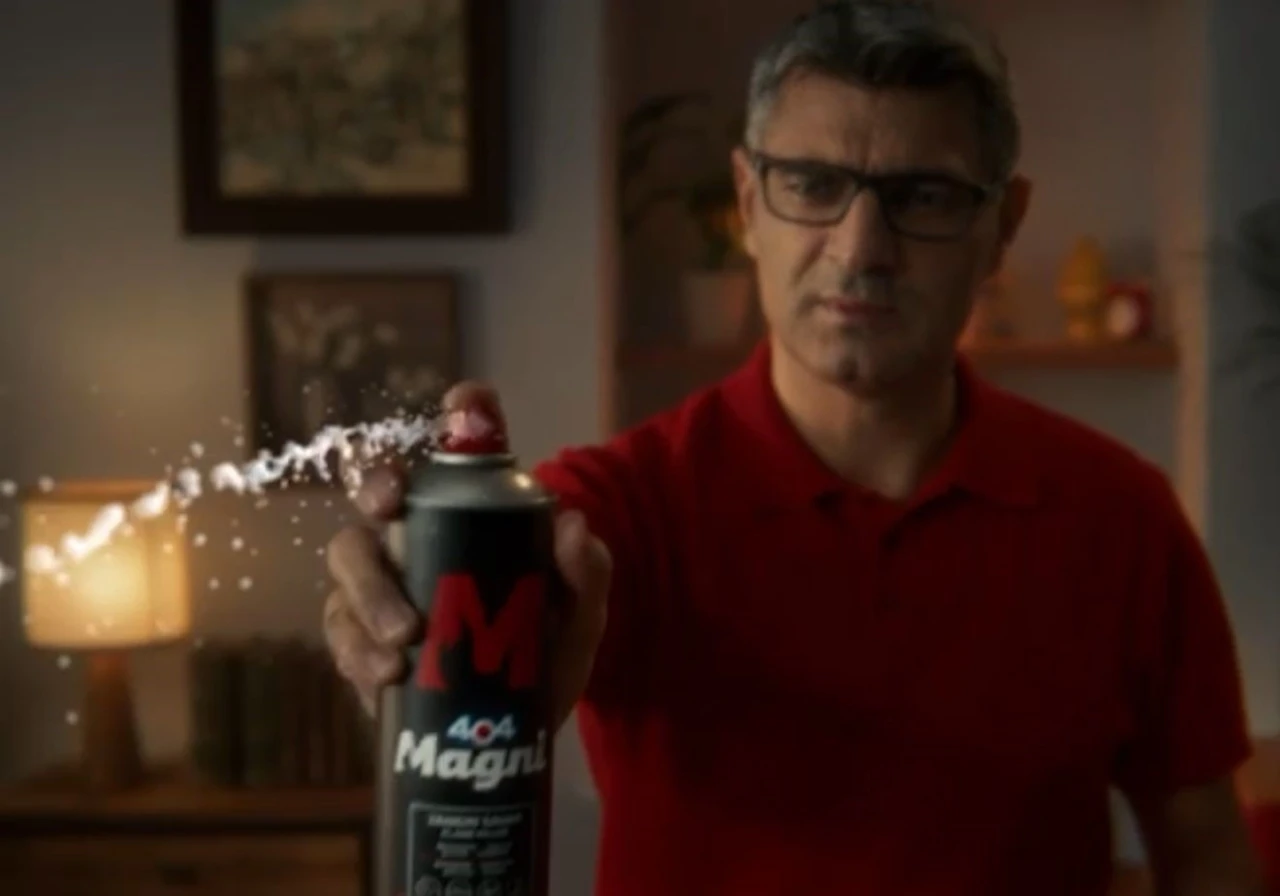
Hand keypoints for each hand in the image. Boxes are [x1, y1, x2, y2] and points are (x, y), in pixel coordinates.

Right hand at [322, 382, 611, 734]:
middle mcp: (417, 535)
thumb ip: (585, 573)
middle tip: (390, 508)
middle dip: (376, 486)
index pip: (462, 453)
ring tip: (405, 636)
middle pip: (379, 492)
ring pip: (349, 560)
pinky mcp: (359, 641)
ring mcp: (382, 586)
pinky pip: (340, 632)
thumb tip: (572, 525)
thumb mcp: (580, 614)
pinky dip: (357, 650)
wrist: (517, 724)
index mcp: (472, 515)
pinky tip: (386, 673)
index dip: (462, 416)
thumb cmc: (547, 647)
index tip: (465, 403)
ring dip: (368, 590)